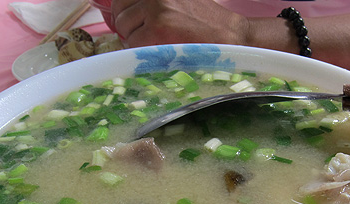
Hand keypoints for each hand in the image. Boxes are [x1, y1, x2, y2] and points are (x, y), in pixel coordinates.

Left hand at [108, 0, 248, 46]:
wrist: (229, 35)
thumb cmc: (205, 21)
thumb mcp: (178, 0)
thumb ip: (156, 3)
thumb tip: (126, 11)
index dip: (125, 10)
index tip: (131, 20)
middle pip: (120, 9)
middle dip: (126, 25)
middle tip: (141, 36)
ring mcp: (155, 7)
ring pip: (124, 26)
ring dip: (132, 38)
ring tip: (151, 44)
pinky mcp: (157, 27)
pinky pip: (133, 42)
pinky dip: (139, 51)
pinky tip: (155, 51)